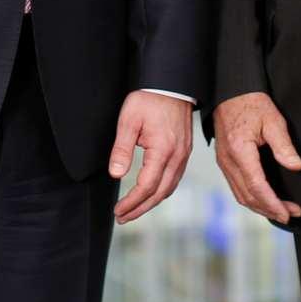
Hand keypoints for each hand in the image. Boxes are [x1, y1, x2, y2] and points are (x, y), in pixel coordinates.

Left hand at [109, 91, 193, 223]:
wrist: (172, 83)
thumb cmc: (149, 99)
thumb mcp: (128, 120)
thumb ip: (122, 149)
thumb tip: (116, 175)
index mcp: (163, 151)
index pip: (146, 187)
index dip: (131, 202)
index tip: (117, 210)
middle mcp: (177, 157)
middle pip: (159, 194)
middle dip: (140, 209)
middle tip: (122, 218)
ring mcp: (183, 155)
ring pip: (168, 189)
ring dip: (150, 203)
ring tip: (133, 210)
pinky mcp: (184, 152)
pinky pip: (174, 179)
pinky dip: (161, 191)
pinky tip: (150, 194)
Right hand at [212, 92, 300, 225]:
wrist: (230, 91)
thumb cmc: (252, 102)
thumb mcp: (273, 120)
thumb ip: (284, 146)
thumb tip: (297, 167)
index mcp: (240, 150)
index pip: (257, 186)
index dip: (273, 203)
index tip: (288, 213)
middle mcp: (228, 160)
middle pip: (248, 196)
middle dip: (270, 209)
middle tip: (292, 214)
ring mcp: (223, 162)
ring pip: (240, 195)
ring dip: (261, 207)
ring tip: (282, 211)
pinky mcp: (224, 161)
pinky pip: (236, 187)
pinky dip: (251, 198)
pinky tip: (265, 200)